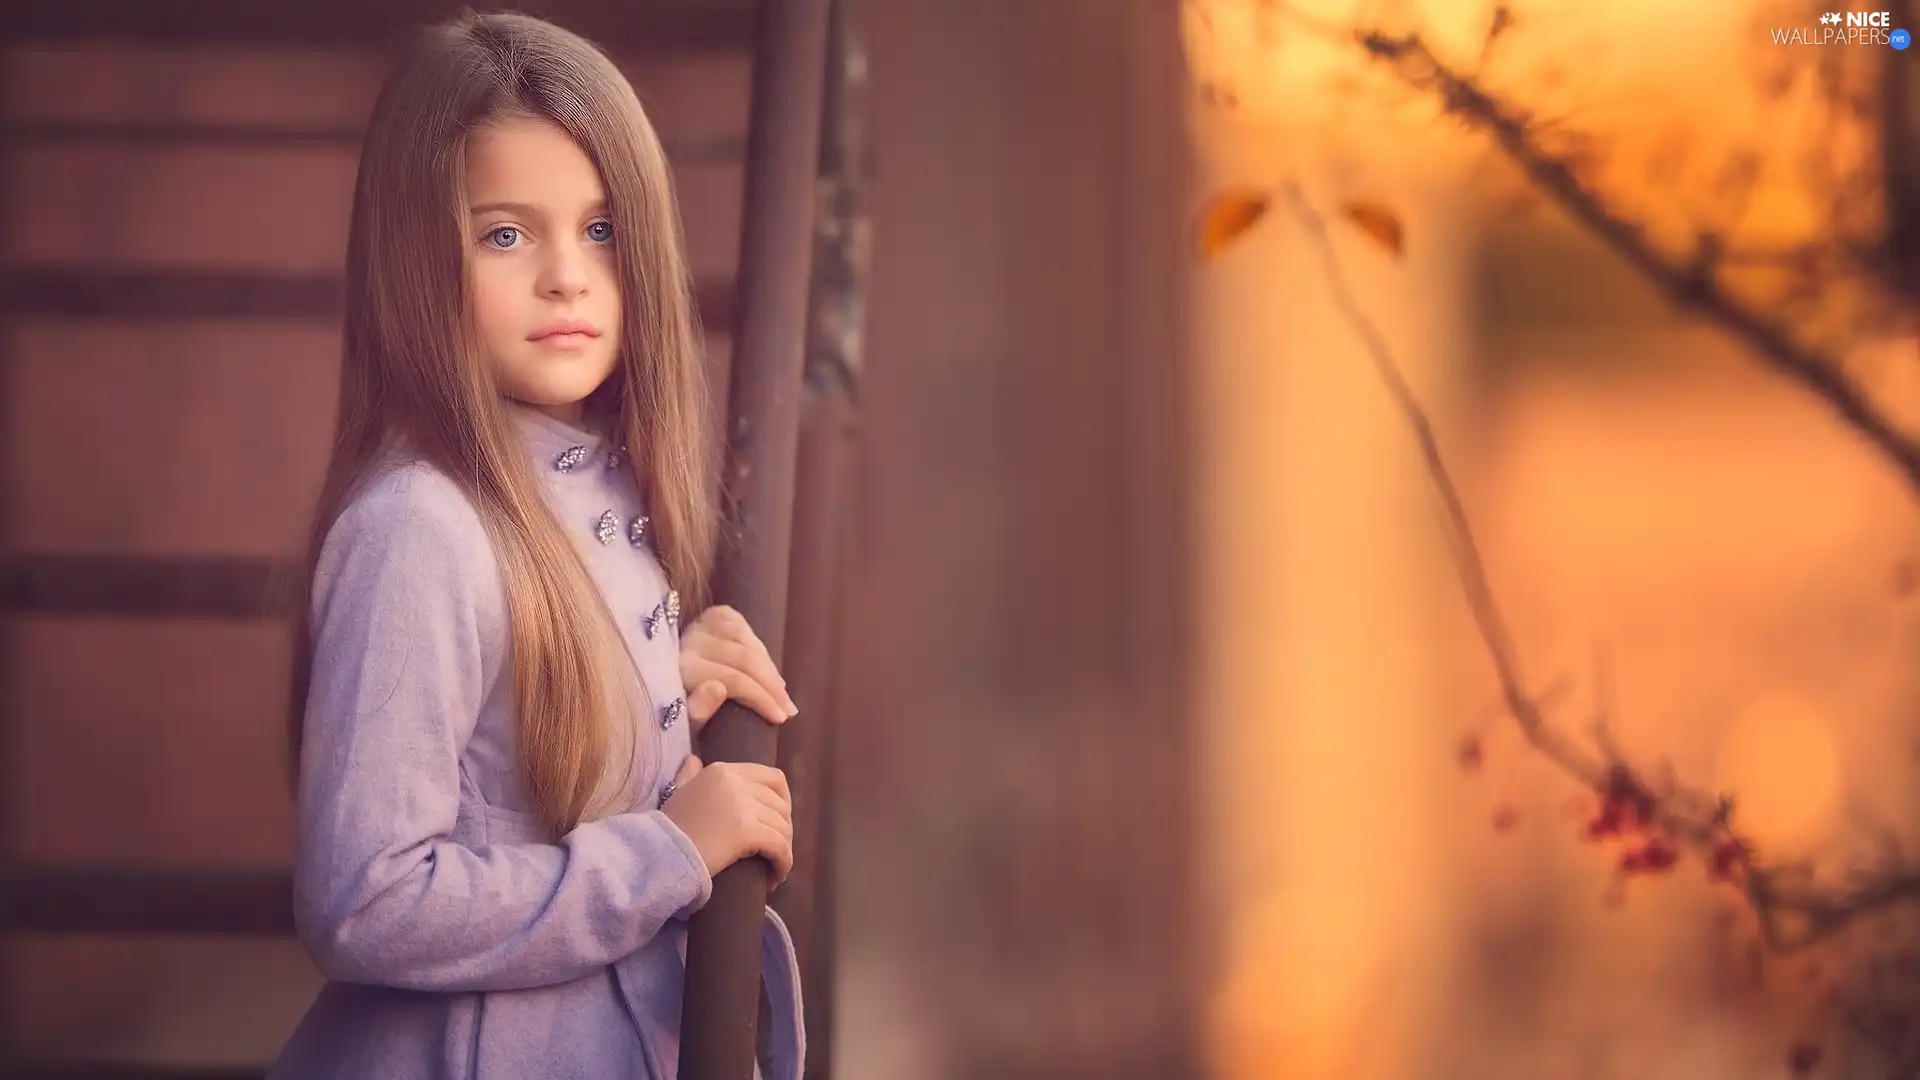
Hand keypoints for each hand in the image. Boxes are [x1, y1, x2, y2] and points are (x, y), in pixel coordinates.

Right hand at [660, 755, 793, 886]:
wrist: (655, 854)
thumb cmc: (666, 830)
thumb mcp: (679, 793)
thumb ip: (688, 775)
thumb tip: (692, 760)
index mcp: (722, 770)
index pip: (773, 777)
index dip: (784, 801)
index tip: (778, 822)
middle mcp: (734, 781)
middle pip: (781, 804)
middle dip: (784, 829)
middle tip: (776, 850)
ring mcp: (741, 804)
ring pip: (782, 827)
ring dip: (784, 849)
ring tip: (774, 868)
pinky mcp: (746, 830)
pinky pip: (779, 847)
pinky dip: (783, 863)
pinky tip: (776, 876)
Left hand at [679, 604, 798, 731]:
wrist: (660, 684)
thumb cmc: (675, 713)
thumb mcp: (682, 724)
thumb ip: (698, 710)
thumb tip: (718, 688)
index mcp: (682, 668)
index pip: (733, 679)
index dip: (761, 698)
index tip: (780, 719)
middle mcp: (689, 641)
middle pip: (745, 659)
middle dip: (772, 686)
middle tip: (788, 709)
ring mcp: (701, 624)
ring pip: (748, 642)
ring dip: (769, 669)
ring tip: (781, 692)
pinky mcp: (711, 615)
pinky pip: (744, 626)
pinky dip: (758, 647)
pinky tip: (766, 666)